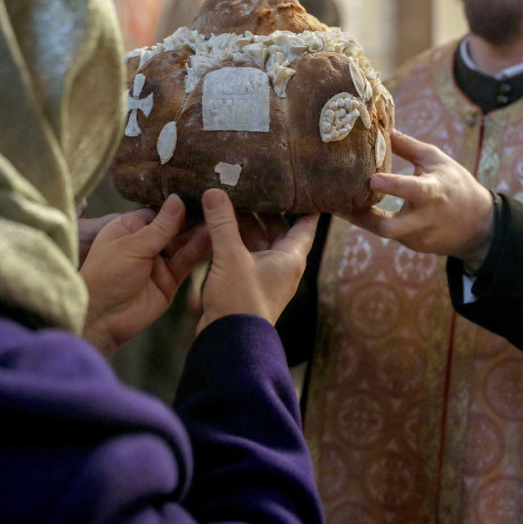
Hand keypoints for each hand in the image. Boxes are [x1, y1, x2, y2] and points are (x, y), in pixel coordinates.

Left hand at [80, 195, 209, 355]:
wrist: (102, 319)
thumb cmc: (106, 276)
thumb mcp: (132, 246)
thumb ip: (160, 226)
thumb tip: (177, 199)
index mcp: (128, 229)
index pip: (157, 212)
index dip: (176, 204)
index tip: (198, 192)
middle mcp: (144, 244)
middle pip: (173, 227)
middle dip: (192, 217)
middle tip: (216, 202)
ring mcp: (158, 263)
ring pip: (182, 244)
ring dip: (198, 232)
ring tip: (220, 217)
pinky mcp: (169, 281)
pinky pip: (186, 263)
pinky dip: (198, 251)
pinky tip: (212, 236)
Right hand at [197, 189, 318, 332]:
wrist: (229, 342)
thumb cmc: (240, 301)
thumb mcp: (231, 257)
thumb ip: (223, 223)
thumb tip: (215, 191)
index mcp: (291, 257)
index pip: (307, 223)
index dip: (305, 202)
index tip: (299, 181)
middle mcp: (282, 265)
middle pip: (277, 228)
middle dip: (263, 208)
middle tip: (250, 183)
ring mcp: (264, 275)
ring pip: (257, 240)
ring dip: (244, 224)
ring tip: (229, 198)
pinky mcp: (246, 283)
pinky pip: (243, 254)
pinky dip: (233, 240)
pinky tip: (217, 226)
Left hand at [338, 131, 494, 270]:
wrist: (479, 226)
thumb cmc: (455, 184)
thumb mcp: (435, 160)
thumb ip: (406, 146)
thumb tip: (379, 125)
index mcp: (434, 192)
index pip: (413, 190)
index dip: (393, 186)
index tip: (372, 179)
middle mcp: (424, 219)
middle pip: (389, 227)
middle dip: (362, 218)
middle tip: (336, 203)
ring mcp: (417, 237)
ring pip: (383, 231)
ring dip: (360, 218)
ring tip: (335, 204)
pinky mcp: (412, 246)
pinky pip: (388, 233)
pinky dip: (372, 221)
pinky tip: (354, 209)